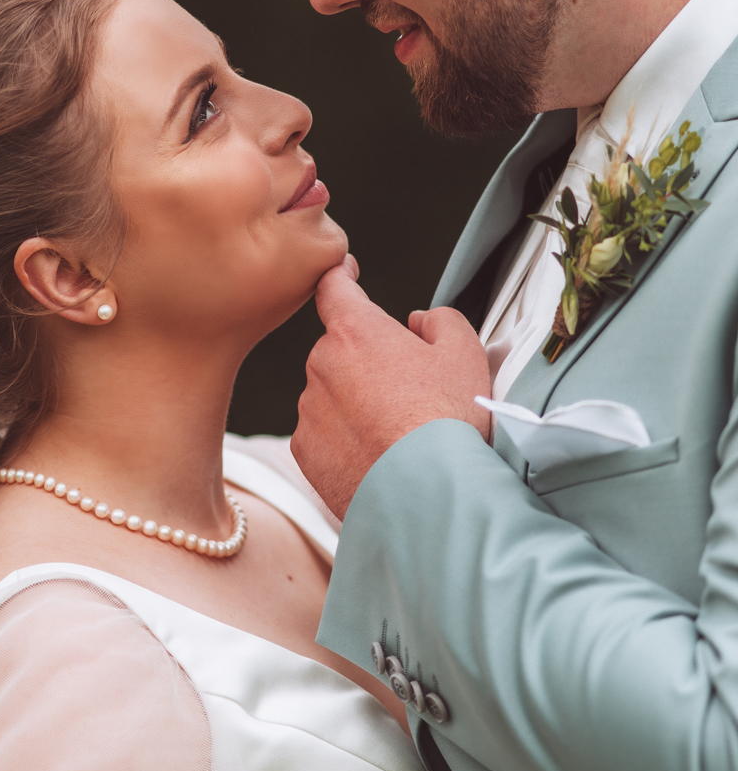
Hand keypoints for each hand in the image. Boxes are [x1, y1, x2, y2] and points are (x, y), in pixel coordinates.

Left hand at [291, 256, 490, 517]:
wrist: (429, 498)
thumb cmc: (450, 424)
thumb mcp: (465, 354)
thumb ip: (441, 320)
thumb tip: (419, 322)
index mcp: (356, 332)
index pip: (334, 287)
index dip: (341, 276)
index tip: (345, 273)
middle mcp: (321, 365)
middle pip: (340, 348)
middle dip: (366, 360)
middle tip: (408, 390)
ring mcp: (309, 409)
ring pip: (331, 392)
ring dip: (355, 401)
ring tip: (398, 432)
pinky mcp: (305, 450)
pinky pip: (323, 432)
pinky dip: (344, 438)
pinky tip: (379, 455)